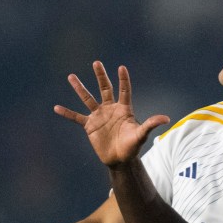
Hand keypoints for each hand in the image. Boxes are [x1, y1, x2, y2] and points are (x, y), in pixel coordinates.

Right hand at [53, 61, 169, 166]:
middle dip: (101, 76)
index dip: (123, 80)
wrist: (120, 160)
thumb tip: (166, 118)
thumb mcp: (141, 135)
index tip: (122, 67)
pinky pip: (76, 117)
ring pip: (88, 99)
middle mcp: (110, 109)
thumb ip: (151, 124)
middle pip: (105, 88)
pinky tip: (56, 107)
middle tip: (96, 62)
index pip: (124, 90)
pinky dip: (67, 113)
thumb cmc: (133, 146)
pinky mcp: (90, 126)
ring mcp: (99, 116)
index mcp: (124, 109)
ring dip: (80, 88)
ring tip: (71, 76)